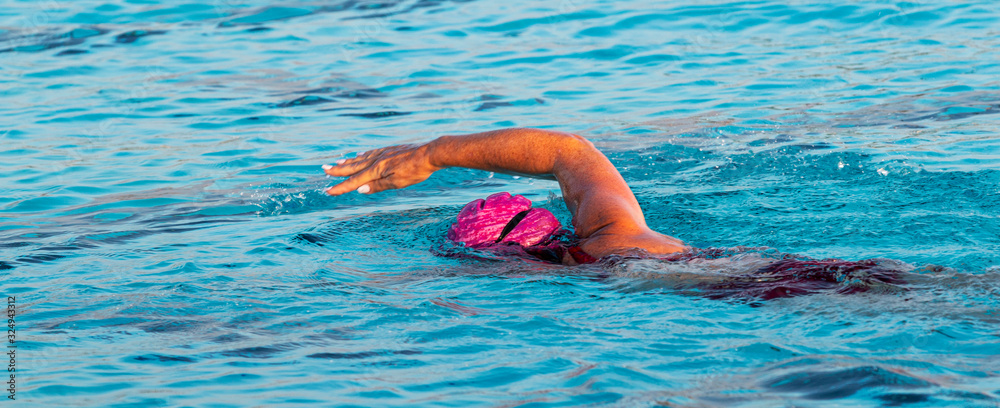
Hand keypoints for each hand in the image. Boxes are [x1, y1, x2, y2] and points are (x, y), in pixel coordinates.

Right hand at [323, 143, 439, 194]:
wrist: (430, 153)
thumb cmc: (416, 171)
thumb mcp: (397, 183)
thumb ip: (378, 186)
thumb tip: (360, 189)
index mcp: (377, 170)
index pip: (355, 181)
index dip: (341, 187)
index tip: (328, 191)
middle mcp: (377, 160)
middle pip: (353, 167)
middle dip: (338, 170)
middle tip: (323, 169)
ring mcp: (383, 153)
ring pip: (361, 158)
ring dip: (347, 162)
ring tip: (337, 162)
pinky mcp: (390, 150)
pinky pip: (371, 152)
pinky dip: (362, 154)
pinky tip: (360, 153)